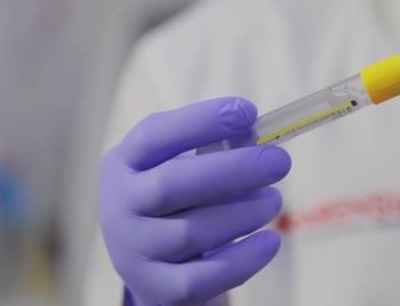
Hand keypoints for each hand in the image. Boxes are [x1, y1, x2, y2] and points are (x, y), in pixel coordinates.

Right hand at [99, 97, 291, 304]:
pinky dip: (242, 260)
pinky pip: (202, 278)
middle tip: (279, 161)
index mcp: (126, 164)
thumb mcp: (181, 164)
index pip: (155, 137)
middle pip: (173, 184)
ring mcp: (134, 251)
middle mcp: (120, 206)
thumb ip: (214, 146)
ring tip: (274, 200)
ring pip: (191, 233)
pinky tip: (269, 241)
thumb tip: (254, 130)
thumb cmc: (173, 199)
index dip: (201, 122)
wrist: (149, 261)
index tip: (248, 111)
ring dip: (243, 214)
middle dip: (233, 169)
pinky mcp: (156, 289)